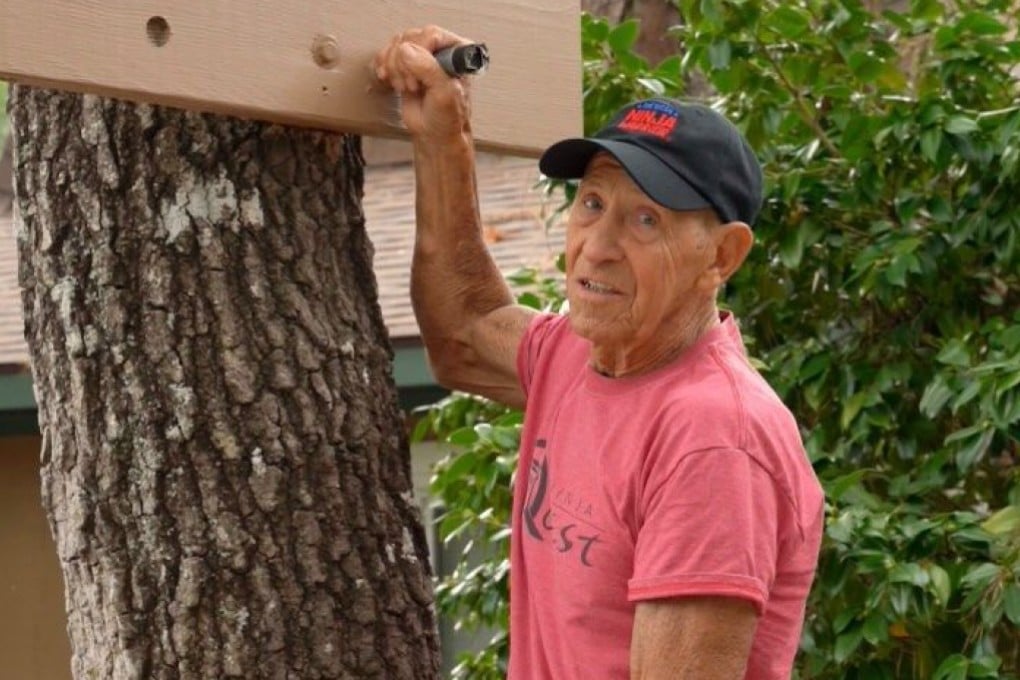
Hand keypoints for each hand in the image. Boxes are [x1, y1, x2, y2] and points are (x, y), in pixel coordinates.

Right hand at [373, 26, 473, 141]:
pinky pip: (387, 53)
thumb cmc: (448, 119)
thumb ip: (428, 69)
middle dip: (403, 64)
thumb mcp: (444, 94)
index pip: (431, 35)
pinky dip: (383, 65)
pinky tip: (388, 78)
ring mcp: (421, 57)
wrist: (435, 135)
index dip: (418, 54)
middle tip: (411, 86)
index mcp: (456, 52)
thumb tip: (405, 50)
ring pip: (396, 44)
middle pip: (410, 38)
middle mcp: (440, 50)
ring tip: (404, 87)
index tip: (417, 78)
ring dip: (393, 67)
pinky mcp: (406, 66)